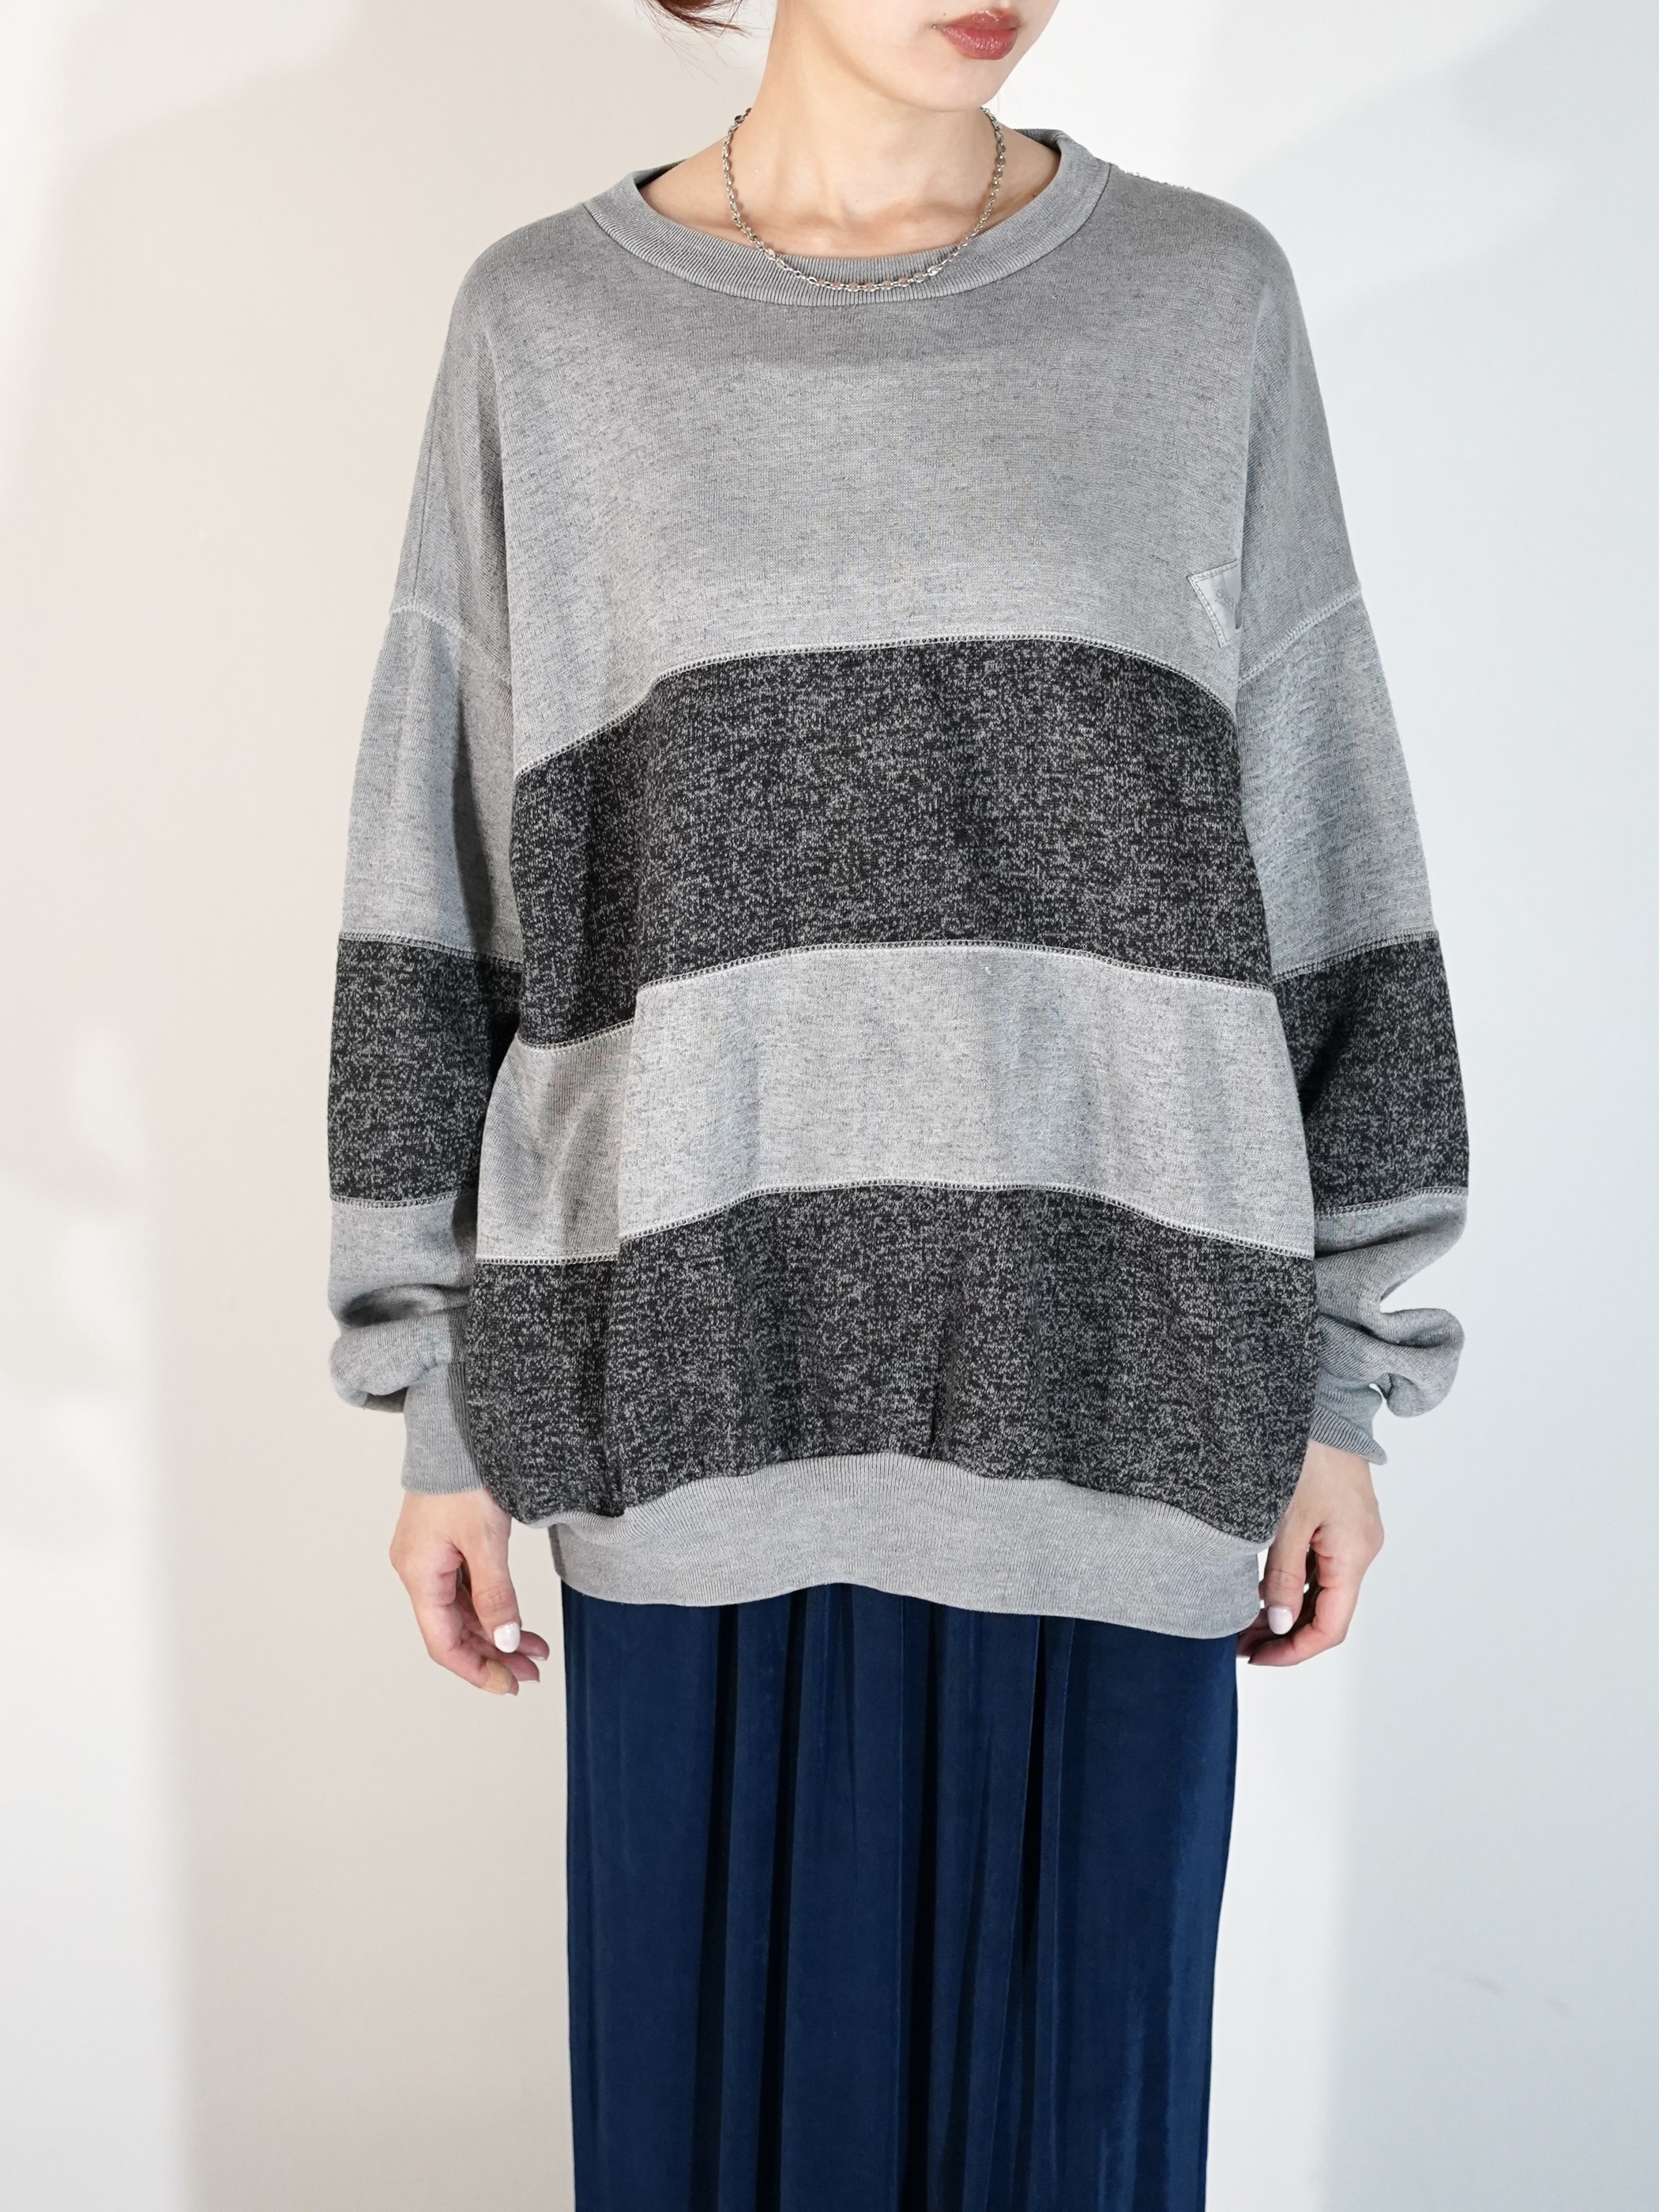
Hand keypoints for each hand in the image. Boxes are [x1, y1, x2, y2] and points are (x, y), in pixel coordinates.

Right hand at [389, 1489, 550, 1694]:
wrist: (457, 1428)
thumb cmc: (464, 1476)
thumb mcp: (486, 1540)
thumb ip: (496, 1595)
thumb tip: (507, 1642)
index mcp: (418, 1573)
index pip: (442, 1642)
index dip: (476, 1669)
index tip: (508, 1686)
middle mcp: (418, 1570)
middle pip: (454, 1630)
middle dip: (494, 1655)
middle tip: (533, 1673)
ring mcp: (431, 1558)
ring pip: (464, 1612)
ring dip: (498, 1633)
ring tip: (537, 1650)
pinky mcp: (445, 1545)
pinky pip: (467, 1589)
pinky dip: (493, 1607)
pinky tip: (518, 1620)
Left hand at [1237, 1439, 1384, 1666]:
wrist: (1323, 1404)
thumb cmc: (1306, 1452)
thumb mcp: (1286, 1519)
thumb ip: (1284, 1576)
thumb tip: (1281, 1624)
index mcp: (1354, 1553)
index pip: (1332, 1626)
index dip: (1295, 1650)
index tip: (1257, 1657)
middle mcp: (1361, 1548)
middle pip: (1328, 1613)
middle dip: (1287, 1635)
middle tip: (1241, 1644)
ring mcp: (1352, 1535)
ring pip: (1322, 1591)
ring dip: (1288, 1611)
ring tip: (1244, 1622)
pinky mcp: (1340, 1520)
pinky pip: (1320, 1566)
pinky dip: (1293, 1584)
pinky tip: (1262, 1589)